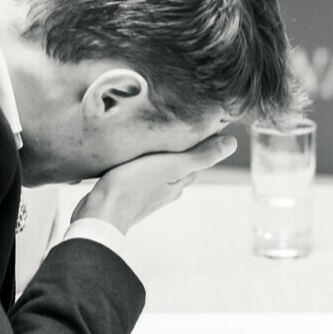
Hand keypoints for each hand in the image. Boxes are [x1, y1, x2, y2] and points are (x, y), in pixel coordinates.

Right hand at [74, 133, 237, 233]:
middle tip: (177, 122)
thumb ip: (200, 155)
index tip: (202, 120)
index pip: (199, 157)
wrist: (100, 213)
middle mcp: (168, 189)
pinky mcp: (128, 193)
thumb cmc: (134, 186)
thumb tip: (232, 144)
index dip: (203, 139)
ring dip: (160, 155)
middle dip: (180, 146)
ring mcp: (148, 193)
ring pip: (160, 169)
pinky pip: (141, 174)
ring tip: (154, 135)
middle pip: (180, 163)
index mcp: (181, 180)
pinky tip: (133, 155)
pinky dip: (142, 163)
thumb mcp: (170, 165)